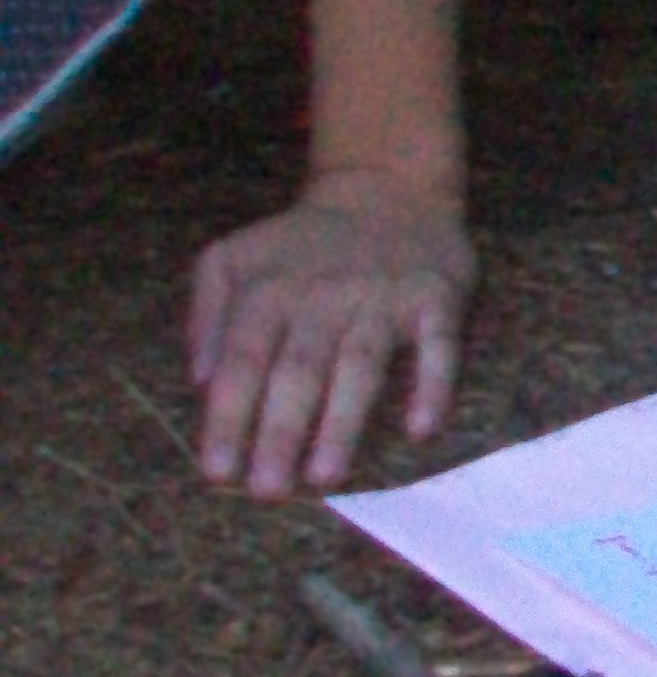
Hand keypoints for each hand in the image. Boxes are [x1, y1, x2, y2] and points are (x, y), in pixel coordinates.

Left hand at [188, 172, 474, 497]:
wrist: (387, 185)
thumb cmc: (301, 245)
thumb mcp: (234, 258)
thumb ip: (207, 313)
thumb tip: (199, 381)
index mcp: (269, 288)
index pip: (243, 359)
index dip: (228, 415)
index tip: (216, 471)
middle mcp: (324, 294)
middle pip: (299, 369)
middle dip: (279, 431)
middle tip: (265, 491)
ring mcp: (383, 296)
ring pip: (360, 364)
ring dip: (342, 421)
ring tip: (324, 476)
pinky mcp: (435, 298)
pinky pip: (438, 346)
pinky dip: (431, 385)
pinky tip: (420, 428)